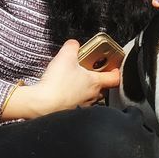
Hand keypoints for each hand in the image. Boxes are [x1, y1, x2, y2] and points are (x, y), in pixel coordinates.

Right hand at [2, 40, 119, 120]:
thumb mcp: (65, 56)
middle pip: (103, 89)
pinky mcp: (72, 113)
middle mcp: (92, 97)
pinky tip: (65, 94)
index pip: (114, 78)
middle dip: (99, 81)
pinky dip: (74, 99)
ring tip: (76, 83)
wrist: (43, 105)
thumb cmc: (57, 83)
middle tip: (92, 73)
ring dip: (86, 91)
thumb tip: (74, 44)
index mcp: (95, 83)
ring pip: (91, 98)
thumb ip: (72, 46)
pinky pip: (78, 105)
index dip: (115, 72)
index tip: (113, 68)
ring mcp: (83, 107)